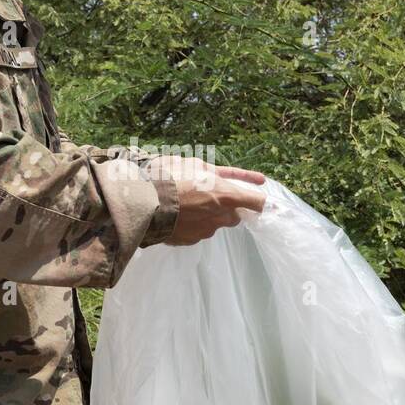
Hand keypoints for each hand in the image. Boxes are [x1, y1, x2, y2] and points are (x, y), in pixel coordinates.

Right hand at [144, 156, 266, 245]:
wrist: (144, 200)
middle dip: (229, 207)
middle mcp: (221, 216)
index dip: (259, 201)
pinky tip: (180, 216)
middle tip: (213, 196)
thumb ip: (215, 173)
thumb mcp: (196, 164)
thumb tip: (223, 177)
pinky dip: (193, 224)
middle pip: (235, 216)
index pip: (257, 203)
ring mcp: (206, 230)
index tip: (259, 199)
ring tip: (190, 205)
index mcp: (226, 195)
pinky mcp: (191, 239)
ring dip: (210, 215)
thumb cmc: (170, 176)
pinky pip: (198, 231)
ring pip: (216, 224)